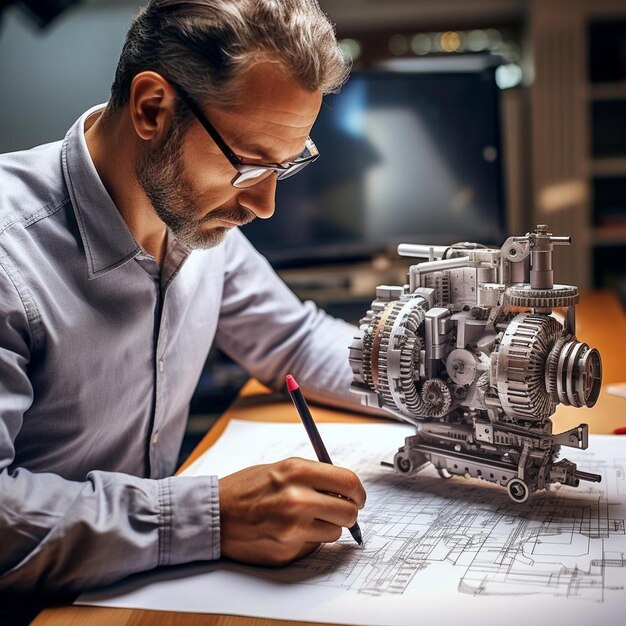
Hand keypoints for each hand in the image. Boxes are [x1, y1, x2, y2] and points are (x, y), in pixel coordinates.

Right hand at [218, 457, 365, 565]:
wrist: (215, 514)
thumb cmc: (246, 488)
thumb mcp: (281, 468)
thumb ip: (313, 476)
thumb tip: (345, 488)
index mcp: (297, 472)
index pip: (348, 482)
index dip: (358, 492)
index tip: (358, 496)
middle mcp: (298, 499)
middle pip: (348, 512)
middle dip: (348, 512)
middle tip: (340, 510)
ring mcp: (293, 528)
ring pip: (334, 532)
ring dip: (326, 526)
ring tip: (304, 518)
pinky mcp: (287, 550)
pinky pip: (314, 546)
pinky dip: (308, 539)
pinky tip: (289, 531)